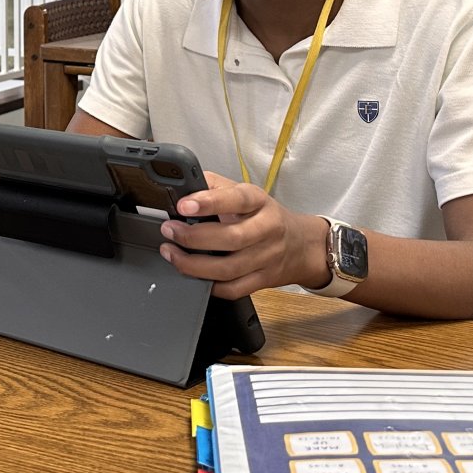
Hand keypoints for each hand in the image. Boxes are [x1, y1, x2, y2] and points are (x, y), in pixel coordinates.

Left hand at [156, 171, 327, 298]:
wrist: (302, 244)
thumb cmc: (265, 216)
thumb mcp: (246, 193)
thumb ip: (215, 186)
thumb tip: (183, 182)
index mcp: (259, 202)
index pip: (236, 199)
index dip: (208, 202)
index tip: (183, 205)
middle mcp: (267, 229)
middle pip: (230, 238)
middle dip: (193, 237)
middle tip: (169, 231)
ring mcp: (267, 258)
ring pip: (228, 269)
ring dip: (193, 264)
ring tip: (171, 253)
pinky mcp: (263, 280)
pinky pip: (233, 289)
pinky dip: (209, 285)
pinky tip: (192, 275)